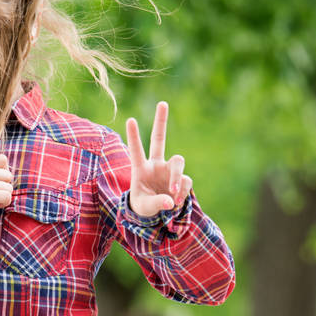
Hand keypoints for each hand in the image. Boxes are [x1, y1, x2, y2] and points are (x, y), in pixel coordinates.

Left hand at [125, 101, 191, 216]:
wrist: (156, 212)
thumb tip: (171, 201)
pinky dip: (182, 193)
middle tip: (162, 103)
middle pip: (159, 139)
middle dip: (161, 121)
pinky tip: (176, 202)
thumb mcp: (144, 207)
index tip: (130, 119)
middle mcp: (155, 164)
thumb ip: (156, 204)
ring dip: (177, 178)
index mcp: (141, 169)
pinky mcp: (181, 178)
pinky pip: (185, 182)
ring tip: (173, 195)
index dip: (134, 136)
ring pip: (179, 162)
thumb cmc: (143, 206)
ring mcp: (169, 170)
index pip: (136, 150)